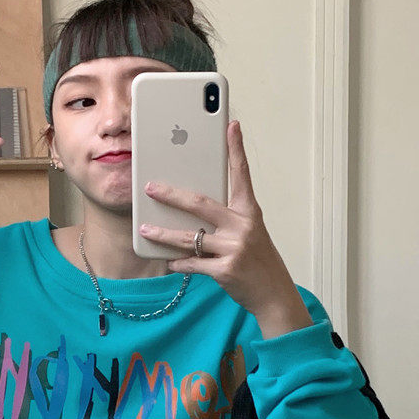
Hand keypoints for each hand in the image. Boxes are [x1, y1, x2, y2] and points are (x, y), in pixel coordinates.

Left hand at [138, 120, 312, 335]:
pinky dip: (178, 262)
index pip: (241, 175)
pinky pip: (192, 263)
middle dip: (171, 195)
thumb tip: (190, 208)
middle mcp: (243, 226)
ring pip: (190, 237)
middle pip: (200, 204)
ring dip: (163, 234)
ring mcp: (234, 249)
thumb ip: (226, 218)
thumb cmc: (257, 260)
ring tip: (144, 229)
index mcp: (250, 212)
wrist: (274, 293)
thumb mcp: (249, 232)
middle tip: (150, 187)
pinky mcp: (225, 270)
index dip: (236, 149)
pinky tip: (168, 261)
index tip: (230, 125)